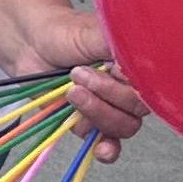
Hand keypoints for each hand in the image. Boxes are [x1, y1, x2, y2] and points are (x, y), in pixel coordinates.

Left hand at [11, 4, 146, 157]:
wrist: (31, 42)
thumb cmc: (65, 33)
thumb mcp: (95, 32)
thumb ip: (121, 46)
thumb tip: (144, 55)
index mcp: (135, 68)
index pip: (151, 88)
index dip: (130, 83)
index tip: (111, 68)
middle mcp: (126, 90)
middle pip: (136, 110)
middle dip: (107, 94)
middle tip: (80, 74)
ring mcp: (109, 108)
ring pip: (123, 127)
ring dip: (97, 111)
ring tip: (72, 90)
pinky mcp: (88, 123)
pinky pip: (107, 144)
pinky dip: (108, 149)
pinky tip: (102, 148)